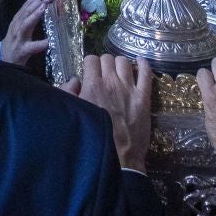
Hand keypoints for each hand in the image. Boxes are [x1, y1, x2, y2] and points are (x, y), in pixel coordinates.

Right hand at [0, 0, 49, 66]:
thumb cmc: (15, 41)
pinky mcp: (22, 51)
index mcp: (17, 20)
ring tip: (44, 7)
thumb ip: (29, 16)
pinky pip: (32, 47)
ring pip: (25, 25)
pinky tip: (49, 41)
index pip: (26, 6)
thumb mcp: (19, 26)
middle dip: (37, 3)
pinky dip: (40, 43)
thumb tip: (42, 2)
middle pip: (26, 12)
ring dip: (35, 15)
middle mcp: (16, 27)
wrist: (4, 60)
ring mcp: (18, 38)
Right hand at [61, 54, 151, 170]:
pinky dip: (143, 64)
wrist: (118, 157)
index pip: (91, 59)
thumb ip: (69, 93)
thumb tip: (75, 80)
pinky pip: (146, 73)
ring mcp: (129, 88)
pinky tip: (140, 62)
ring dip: (119, 63)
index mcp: (92, 85)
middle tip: (104, 75)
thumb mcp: (74, 114)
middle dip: (104, 63)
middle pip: (107, 58)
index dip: (89, 64)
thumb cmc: (93, 137)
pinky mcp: (144, 97)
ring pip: (124, 61)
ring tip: (118, 72)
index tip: (90, 72)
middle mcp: (111, 82)